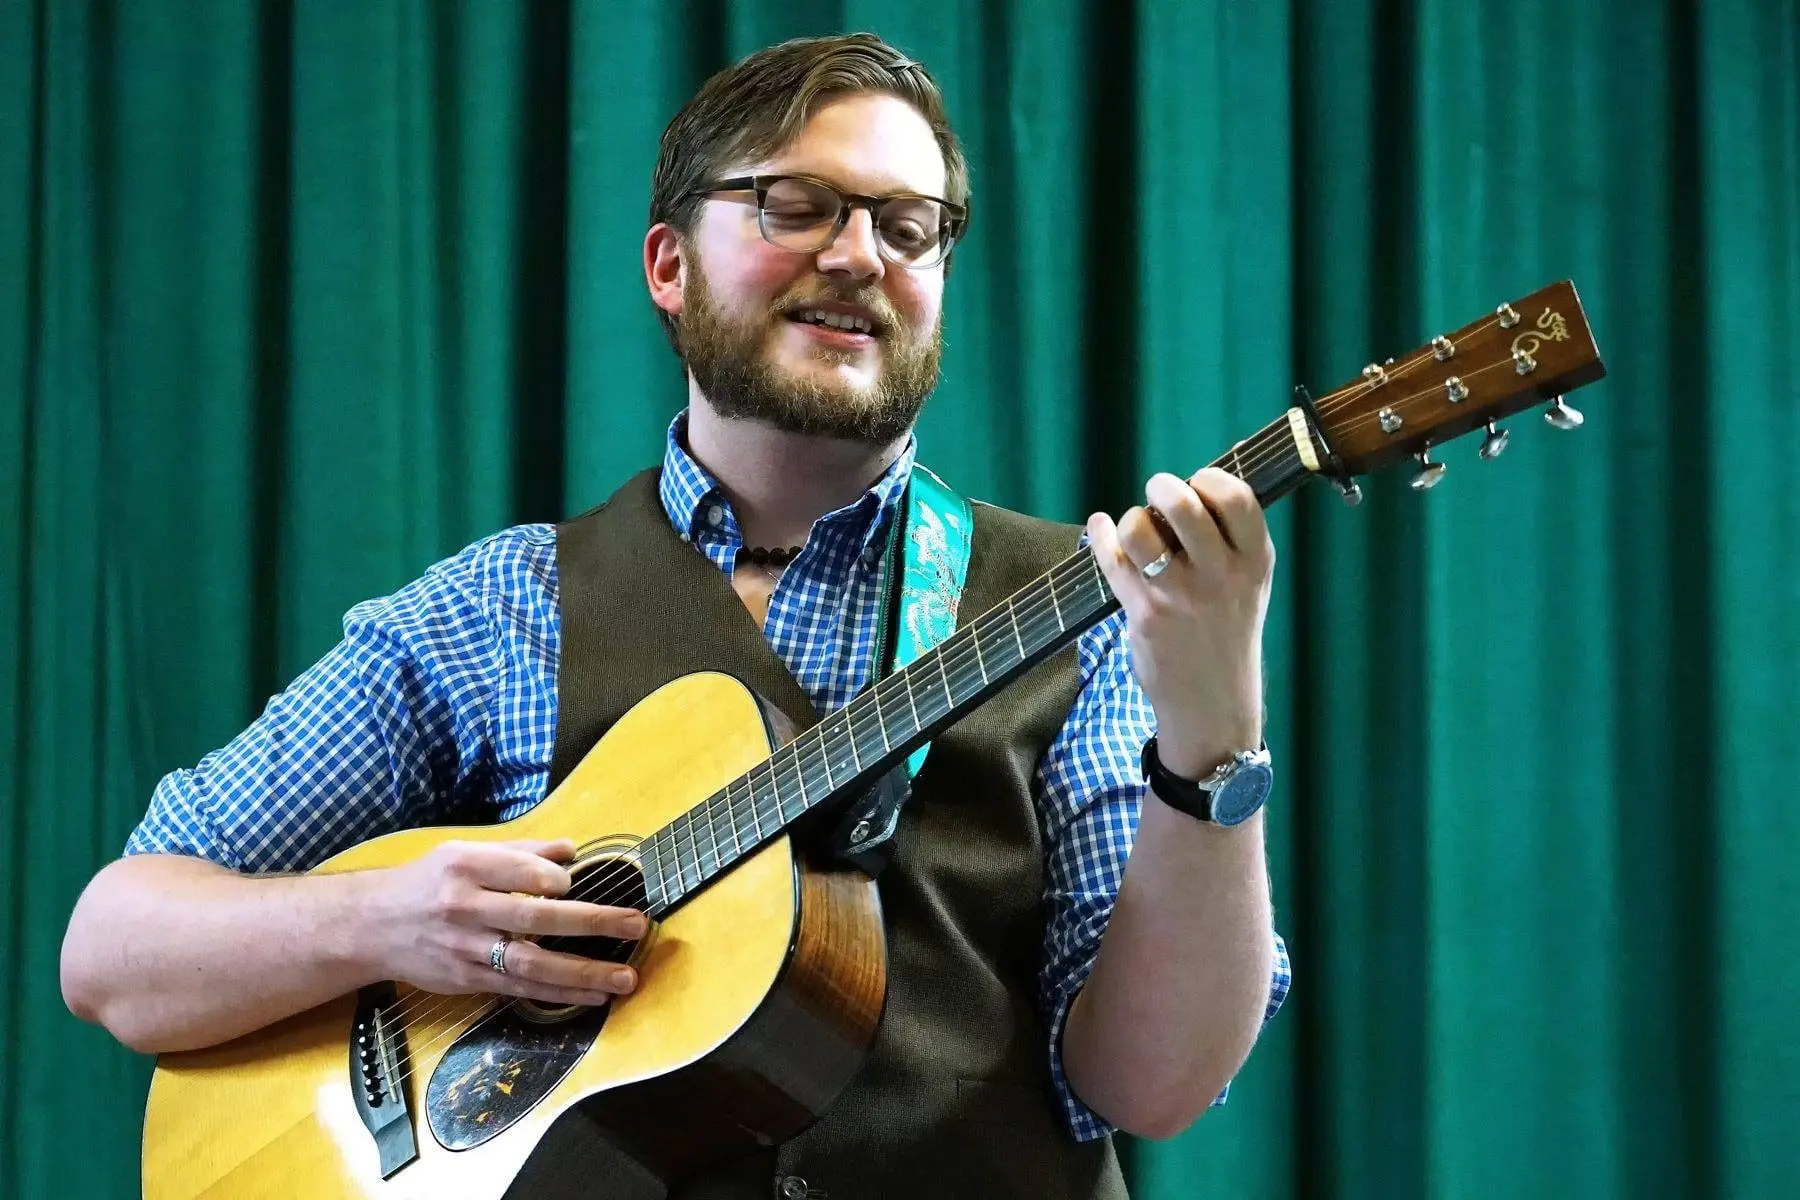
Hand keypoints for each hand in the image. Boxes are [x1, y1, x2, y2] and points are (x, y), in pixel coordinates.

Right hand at [361, 838, 645, 1006]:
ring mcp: (466, 948)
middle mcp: (464, 908)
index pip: (518, 871)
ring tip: (624, 977)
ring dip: (582, 972)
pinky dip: (559, 993)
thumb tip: (571, 851)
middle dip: (591, 922)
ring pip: (530, 963)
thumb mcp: (463, 852)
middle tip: (635, 925)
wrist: (371, 925)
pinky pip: (519, 989)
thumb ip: (519, 852)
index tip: (576, 882)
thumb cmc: (427, 882)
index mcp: (464, 867)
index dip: (552, 878)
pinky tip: (592, 994)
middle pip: (534, 918)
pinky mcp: (467, 980)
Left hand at [1086, 469, 1274, 779]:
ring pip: (1139, 530)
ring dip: (1129, 520)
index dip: (1210, 479)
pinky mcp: (1145, 614)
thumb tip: (1188, 485)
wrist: (1213, 702)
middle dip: (1161, 487)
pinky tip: (1099, 529)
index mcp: (1254, 561)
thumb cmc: (1226, 631)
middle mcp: (1221, 576)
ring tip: (1135, 531)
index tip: (1196, 482)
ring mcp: (1181, 596)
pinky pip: (1112, 561)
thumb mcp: (1248, 584)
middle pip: (1183, 504)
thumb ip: (1229, 539)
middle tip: (1156, 494)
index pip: (1237, 498)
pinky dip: (1099, 537)